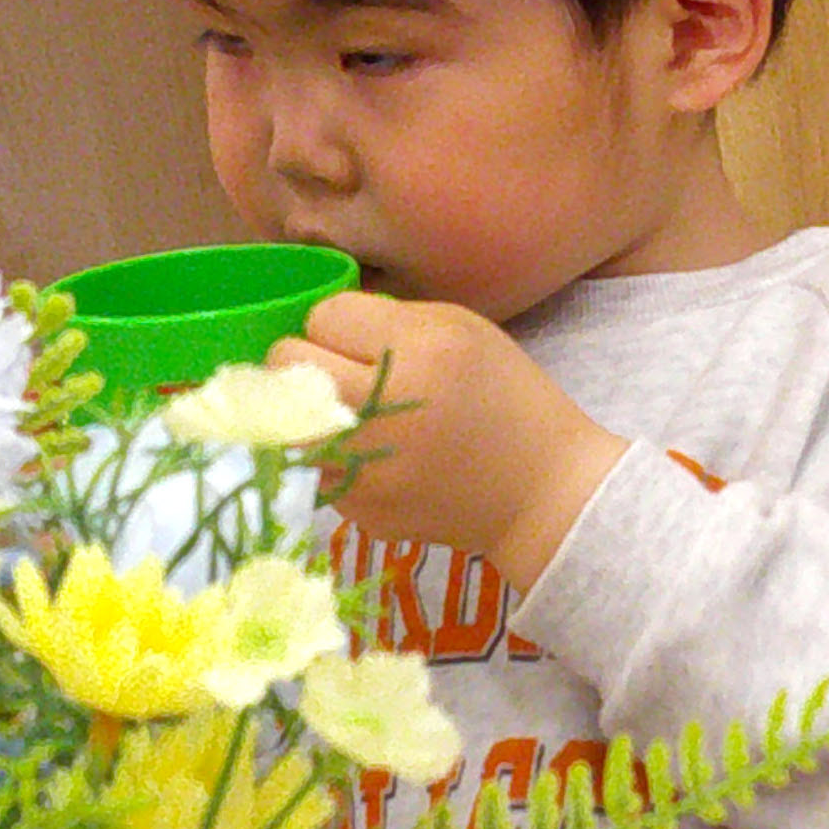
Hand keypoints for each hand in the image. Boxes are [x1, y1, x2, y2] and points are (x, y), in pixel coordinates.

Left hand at [267, 294, 624, 591]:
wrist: (544, 493)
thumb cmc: (508, 399)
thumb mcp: (466, 331)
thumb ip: (390, 318)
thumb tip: (318, 325)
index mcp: (420, 352)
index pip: (324, 316)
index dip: (343, 326)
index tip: (368, 343)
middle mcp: (384, 410)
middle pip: (284, 362)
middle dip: (307, 360)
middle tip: (341, 376)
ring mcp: (365, 470)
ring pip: (284, 421)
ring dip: (308, 414)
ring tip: (350, 419)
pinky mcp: (359, 513)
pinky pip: (316, 468)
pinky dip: (339, 460)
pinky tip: (383, 463)